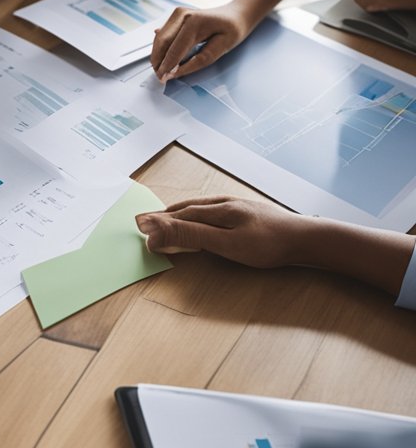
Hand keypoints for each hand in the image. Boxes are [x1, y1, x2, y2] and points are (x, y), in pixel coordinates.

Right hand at [135, 196, 309, 267]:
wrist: (308, 239)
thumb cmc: (267, 244)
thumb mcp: (225, 243)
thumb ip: (189, 235)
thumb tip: (155, 227)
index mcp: (215, 209)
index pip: (177, 217)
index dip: (157, 224)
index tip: (138, 230)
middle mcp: (223, 203)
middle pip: (185, 208)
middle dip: (163, 215)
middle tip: (143, 221)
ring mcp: (237, 206)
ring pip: (199, 208)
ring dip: (178, 213)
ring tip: (165, 217)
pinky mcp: (248, 212)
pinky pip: (212, 211)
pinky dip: (196, 215)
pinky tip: (201, 219)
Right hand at [150, 1, 259, 81]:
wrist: (235, 15)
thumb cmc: (232, 31)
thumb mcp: (222, 48)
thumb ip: (198, 61)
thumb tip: (175, 72)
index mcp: (196, 22)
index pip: (175, 48)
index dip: (167, 65)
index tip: (163, 79)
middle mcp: (183, 14)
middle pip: (162, 42)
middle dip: (158, 61)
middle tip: (160, 77)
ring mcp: (177, 13)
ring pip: (159, 39)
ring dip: (157, 56)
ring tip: (161, 70)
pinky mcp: (175, 16)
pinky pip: (163, 35)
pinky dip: (161, 48)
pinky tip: (163, 59)